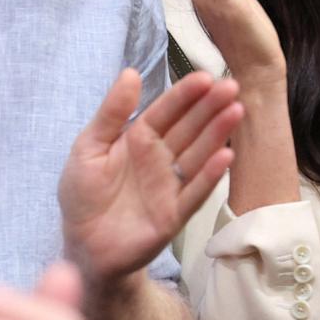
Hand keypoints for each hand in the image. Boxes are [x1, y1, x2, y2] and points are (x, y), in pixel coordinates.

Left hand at [59, 69, 239, 285]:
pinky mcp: (175, 213)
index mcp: (139, 137)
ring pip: (198, 154)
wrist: (83, 246)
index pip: (166, 110)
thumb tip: (131, 73)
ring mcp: (170, 184)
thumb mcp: (88, 147)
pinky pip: (195, 192)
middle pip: (189, 127)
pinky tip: (225, 156)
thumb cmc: (83, 194)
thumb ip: (111, 113)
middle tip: (231, 87)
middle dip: (210, 107)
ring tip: (235, 112)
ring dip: (217, 134)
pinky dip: (210, 175)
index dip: (185, 94)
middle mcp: (160, 157)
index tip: (205, 77)